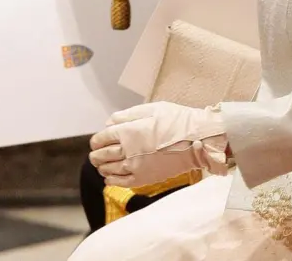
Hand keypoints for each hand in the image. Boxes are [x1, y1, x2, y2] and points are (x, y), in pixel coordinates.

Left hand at [89, 101, 228, 187]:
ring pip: (107, 169)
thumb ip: (128, 115)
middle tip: (95, 154)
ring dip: (101, 167)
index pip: (101, 138)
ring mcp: (134, 167)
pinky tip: (109, 177)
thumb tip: (109, 122)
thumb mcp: (152, 109)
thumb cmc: (176, 121)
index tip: (97, 141)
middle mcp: (127, 150)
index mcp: (128, 131)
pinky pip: (119, 182)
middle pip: (101, 155)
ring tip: (101, 164)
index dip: (96, 140)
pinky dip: (110, 180)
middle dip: (96, 154)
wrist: (195, 141)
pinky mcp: (143, 179)